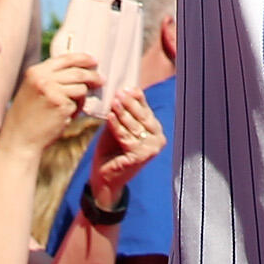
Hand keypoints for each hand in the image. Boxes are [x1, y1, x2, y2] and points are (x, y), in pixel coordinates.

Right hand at [1, 53, 102, 157]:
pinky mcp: (62, 106)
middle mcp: (44, 78)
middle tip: (101, 80)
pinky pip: (78, 104)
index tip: (94, 61)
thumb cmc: (28, 116)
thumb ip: (50, 78)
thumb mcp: (33, 89)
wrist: (20, 139)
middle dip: (93, 76)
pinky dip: (77, 110)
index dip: (82, 58)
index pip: (65, 58)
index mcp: (36, 71)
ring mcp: (53, 92)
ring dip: (82, 98)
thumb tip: (78, 70)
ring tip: (73, 107)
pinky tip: (66, 117)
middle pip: (77, 72)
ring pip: (81, 88)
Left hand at [86, 87, 165, 201]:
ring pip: (135, 126)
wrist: (105, 176)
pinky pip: (127, 137)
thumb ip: (123, 112)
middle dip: (130, 103)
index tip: (126, 87)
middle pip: (143, 116)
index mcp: (155, 130)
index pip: (146, 110)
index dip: (137, 98)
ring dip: (123, 113)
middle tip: (119, 92)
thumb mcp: (118, 126)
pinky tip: (110, 117)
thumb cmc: (111, 149)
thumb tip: (125, 90)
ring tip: (114, 102)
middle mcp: (158, 139)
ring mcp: (151, 149)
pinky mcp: (141, 157)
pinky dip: (117, 126)